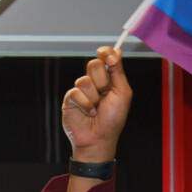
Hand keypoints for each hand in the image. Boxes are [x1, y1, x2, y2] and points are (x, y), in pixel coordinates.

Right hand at [61, 47, 130, 164]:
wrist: (99, 139)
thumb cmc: (113, 119)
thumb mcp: (122, 93)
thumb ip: (118, 72)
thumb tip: (116, 51)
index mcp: (108, 78)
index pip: (104, 56)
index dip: (106, 52)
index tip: (109, 57)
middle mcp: (94, 82)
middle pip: (94, 65)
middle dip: (102, 81)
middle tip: (105, 95)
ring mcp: (81, 91)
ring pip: (84, 81)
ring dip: (94, 97)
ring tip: (96, 109)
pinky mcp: (69, 100)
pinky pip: (75, 93)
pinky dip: (85, 104)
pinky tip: (88, 113)